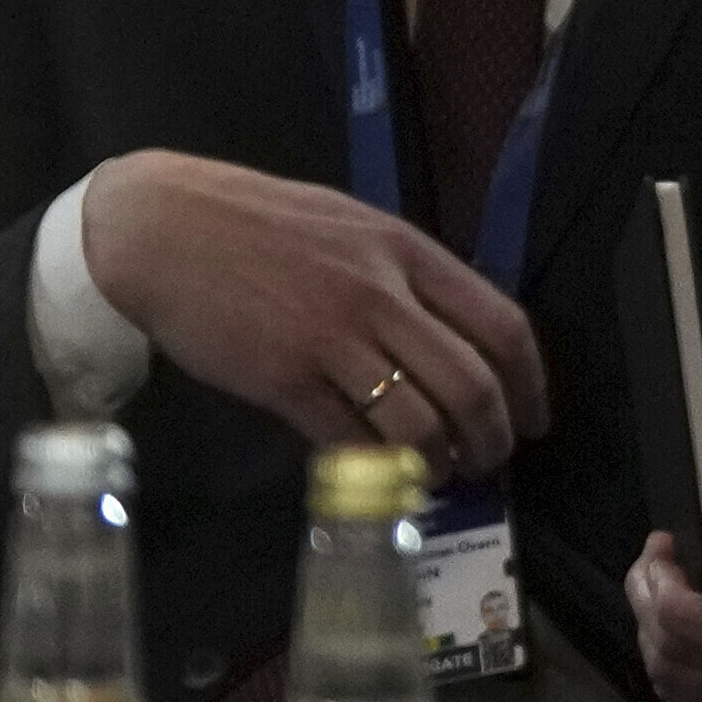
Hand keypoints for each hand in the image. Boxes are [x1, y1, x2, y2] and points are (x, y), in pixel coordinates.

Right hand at [77, 152, 550, 473]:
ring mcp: (332, 340)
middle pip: (470, 385)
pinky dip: (371, 467)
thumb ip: (405, 277)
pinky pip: (345, 439)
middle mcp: (383, 296)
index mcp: (411, 253)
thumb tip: (451, 337)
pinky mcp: (281, 379)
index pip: (502, 326)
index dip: (530, 385)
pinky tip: (377, 474)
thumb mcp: (356, 229)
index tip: (534, 420)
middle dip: (491, 437)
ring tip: (436, 474)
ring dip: (437, 461)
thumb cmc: (262, 226)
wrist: (167, 230)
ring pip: (416, 422)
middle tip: (488, 462)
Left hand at [630, 470, 701, 701]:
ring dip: (654, 638)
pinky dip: (672, 673)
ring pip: (679, 686)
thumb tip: (691, 520)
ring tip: (663, 599)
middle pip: (686, 659)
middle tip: (651, 567)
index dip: (672, 596)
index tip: (661, 547)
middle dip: (648, 606)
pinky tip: (681, 639)